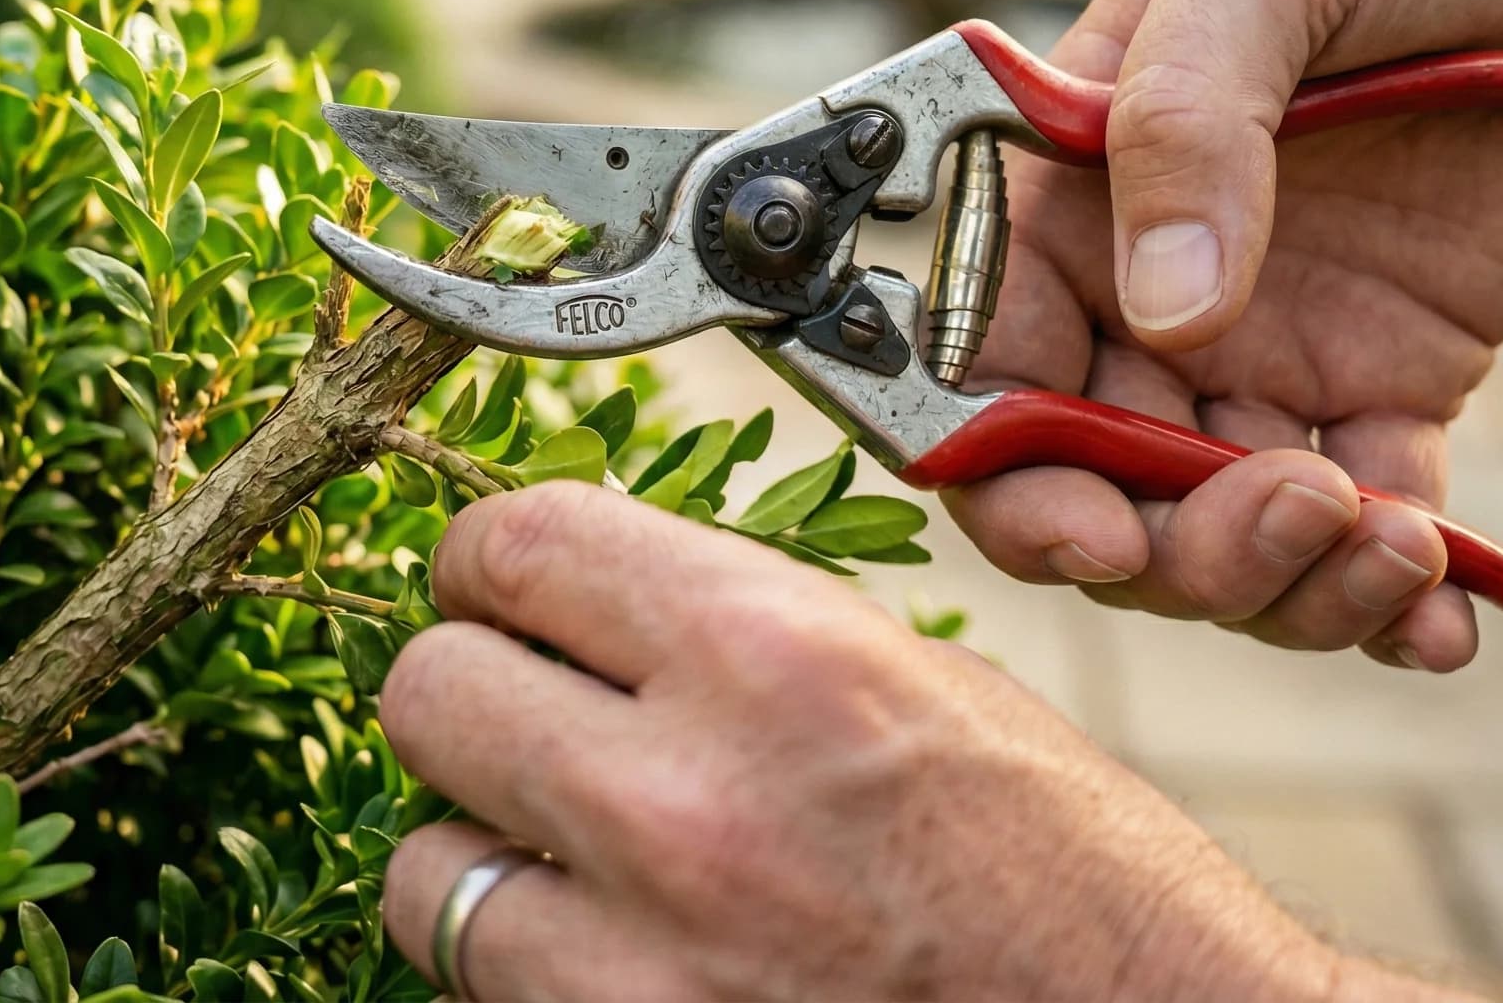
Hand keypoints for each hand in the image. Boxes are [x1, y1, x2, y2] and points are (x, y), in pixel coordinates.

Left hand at [376, 483, 1457, 1002]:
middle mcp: (686, 802)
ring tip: (580, 867)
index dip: (491, 562)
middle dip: (469, 699)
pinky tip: (627, 960)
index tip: (497, 587)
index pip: (518, 545)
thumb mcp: (926, 692)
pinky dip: (534, 977)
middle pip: (426, 695)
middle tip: (522, 721)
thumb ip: (743, 635)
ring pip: (424, 873)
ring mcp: (642, 965)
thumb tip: (597, 610)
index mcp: (776, 660)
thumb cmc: (1078, 889)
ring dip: (485, 858)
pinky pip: (488, 999)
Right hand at [958, 0, 1502, 670]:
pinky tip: (1445, 618)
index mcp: (1060, 207)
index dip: (1012, 477)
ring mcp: (1258, 361)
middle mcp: (1136, 305)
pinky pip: (1366, 528)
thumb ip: (1189, 127)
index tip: (1098, 533)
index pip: (982, 376)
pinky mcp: (1384, 393)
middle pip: (1100, 490)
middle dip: (1179, 550)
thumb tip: (1168, 313)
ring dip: (1293, 582)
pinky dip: (1396, 599)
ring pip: (1224, 537)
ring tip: (1397, 547)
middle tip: (1296, 517)